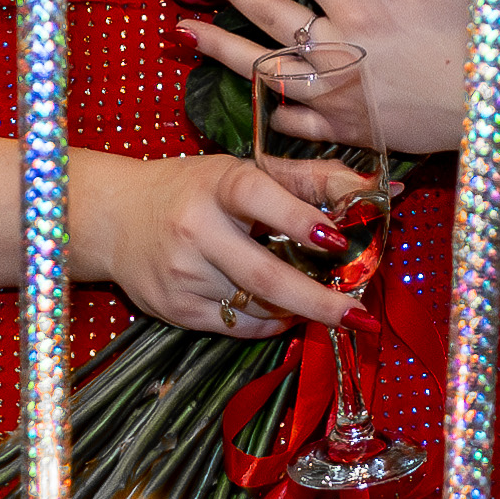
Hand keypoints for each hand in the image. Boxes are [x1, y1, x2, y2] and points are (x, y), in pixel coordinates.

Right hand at [67, 149, 383, 337]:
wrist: (113, 218)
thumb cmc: (193, 190)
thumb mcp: (244, 171)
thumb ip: (313, 180)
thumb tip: (386, 191)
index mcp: (216, 184)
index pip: (258, 197)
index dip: (298, 218)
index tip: (336, 241)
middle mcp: (195, 229)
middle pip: (265, 276)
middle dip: (319, 301)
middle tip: (359, 316)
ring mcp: (182, 274)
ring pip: (258, 307)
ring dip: (296, 309)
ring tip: (318, 301)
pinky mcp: (175, 310)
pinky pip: (237, 327)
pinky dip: (269, 323)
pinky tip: (280, 311)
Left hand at [173, 0, 473, 155]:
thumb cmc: (480, 30)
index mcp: (364, 9)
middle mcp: (341, 53)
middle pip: (267, 14)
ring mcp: (338, 96)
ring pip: (263, 70)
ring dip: (220, 49)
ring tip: (182, 31)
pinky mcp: (346, 130)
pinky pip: (292, 121)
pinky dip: (270, 107)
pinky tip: (248, 93)